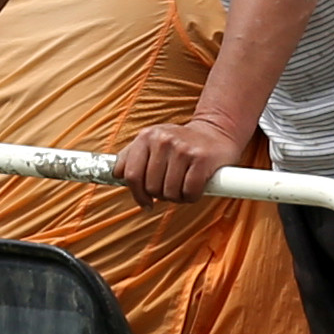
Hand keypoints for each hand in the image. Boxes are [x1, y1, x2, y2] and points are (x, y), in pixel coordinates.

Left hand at [112, 112, 254, 201]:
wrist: (217, 131)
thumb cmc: (182, 142)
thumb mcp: (154, 140)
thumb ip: (132, 155)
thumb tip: (116, 174)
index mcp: (147, 136)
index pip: (130, 174)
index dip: (136, 194)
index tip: (145, 202)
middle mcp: (163, 140)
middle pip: (150, 187)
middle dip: (161, 195)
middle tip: (171, 188)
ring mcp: (182, 149)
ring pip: (169, 193)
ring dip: (177, 197)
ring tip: (183, 187)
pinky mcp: (201, 159)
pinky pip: (189, 192)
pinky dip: (191, 197)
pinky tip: (195, 189)